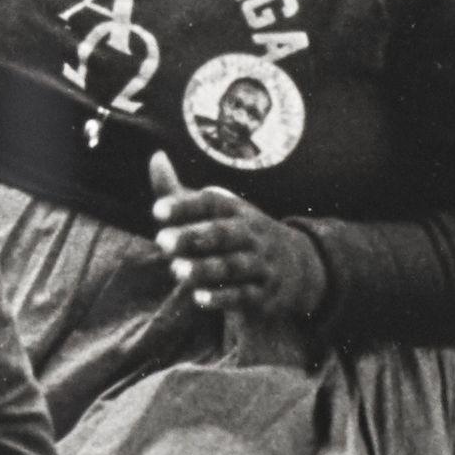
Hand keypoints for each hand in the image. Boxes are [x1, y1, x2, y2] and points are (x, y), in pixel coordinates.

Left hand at [148, 154, 329, 317]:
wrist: (298, 268)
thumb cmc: (239, 235)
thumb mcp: (216, 212)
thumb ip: (180, 192)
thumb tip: (156, 156)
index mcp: (236, 211)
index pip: (211, 203)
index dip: (185, 205)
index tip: (157, 211)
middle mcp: (251, 234)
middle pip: (223, 234)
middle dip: (193, 237)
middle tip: (162, 242)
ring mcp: (261, 264)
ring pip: (234, 265)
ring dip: (205, 268)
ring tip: (176, 270)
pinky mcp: (265, 293)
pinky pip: (245, 295)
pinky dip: (223, 297)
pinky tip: (199, 298)